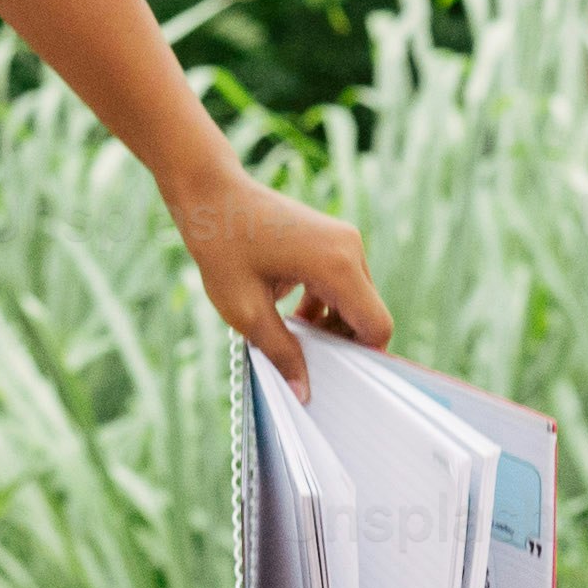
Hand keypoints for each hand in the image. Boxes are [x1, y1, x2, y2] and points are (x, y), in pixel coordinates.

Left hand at [179, 175, 388, 386]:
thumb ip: (281, 353)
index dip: (361, 356)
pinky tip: (288, 313)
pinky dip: (323, 304)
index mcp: (337, 265)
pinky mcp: (332, 238)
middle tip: (301, 357)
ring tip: (288, 332)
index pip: (376, 326)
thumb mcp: (246, 311)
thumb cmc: (223, 247)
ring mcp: (343, 239)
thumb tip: (304, 392)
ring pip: (355, 300)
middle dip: (340, 341)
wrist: (211, 194)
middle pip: (367, 314)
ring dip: (328, 323)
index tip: (332, 373)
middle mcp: (350, 248)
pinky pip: (342, 283)